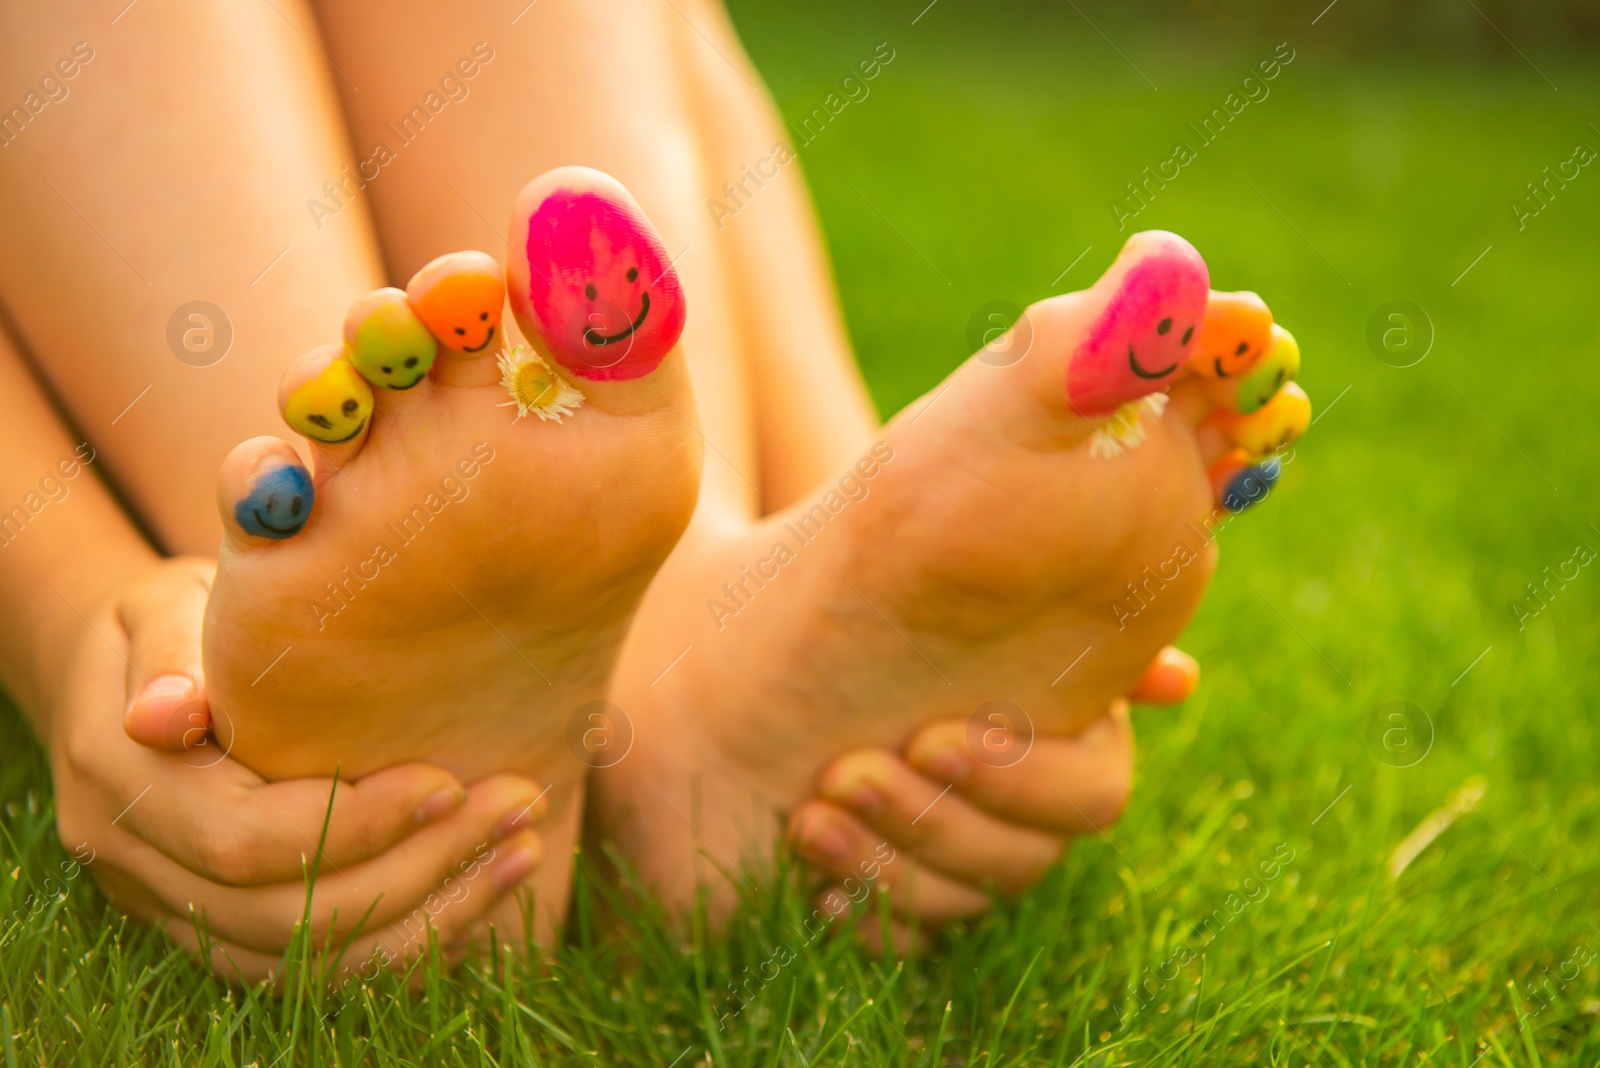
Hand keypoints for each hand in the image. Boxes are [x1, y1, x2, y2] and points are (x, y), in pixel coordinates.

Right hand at [48, 557, 546, 981]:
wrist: (137, 675)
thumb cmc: (178, 621)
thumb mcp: (163, 607)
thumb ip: (169, 652)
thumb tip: (163, 714)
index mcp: (119, 783)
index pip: (243, 839)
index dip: (352, 823)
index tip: (447, 781)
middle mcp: (138, 866)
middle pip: (287, 914)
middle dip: (415, 868)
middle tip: (517, 806)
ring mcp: (175, 909)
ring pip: (308, 958)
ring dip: (428, 915)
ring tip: (521, 849)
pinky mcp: (222, 929)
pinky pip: (317, 967)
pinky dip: (407, 940)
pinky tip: (484, 886)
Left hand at [787, 647, 1196, 940]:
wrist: (825, 654)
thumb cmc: (920, 624)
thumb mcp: (986, 617)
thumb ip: (1073, 639)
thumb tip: (1178, 680)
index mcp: (1079, 754)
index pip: (1089, 795)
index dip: (1015, 778)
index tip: (930, 739)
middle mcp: (1035, 826)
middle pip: (1018, 861)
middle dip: (926, 818)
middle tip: (847, 775)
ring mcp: (974, 874)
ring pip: (957, 904)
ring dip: (881, 867)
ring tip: (809, 822)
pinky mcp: (913, 907)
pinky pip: (908, 944)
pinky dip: (866, 921)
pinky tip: (819, 891)